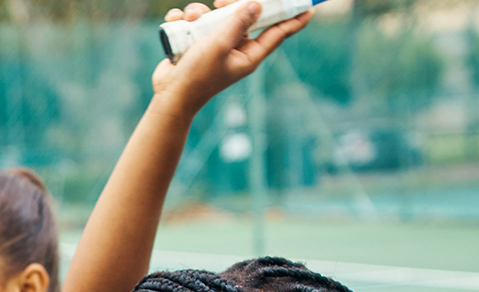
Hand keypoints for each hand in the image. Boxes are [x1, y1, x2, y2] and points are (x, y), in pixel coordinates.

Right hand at [152, 0, 308, 114]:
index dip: (294, 20)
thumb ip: (238, 23)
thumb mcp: (219, 46)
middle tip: (221, 2)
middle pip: (246, 16)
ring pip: (217, 15)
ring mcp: (217, 44)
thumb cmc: (197, 76)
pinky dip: (186, 19)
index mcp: (249, 55)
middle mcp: (236, 48)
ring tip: (190, 20)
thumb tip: (257, 4)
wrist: (169, 95)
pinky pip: (196, 20)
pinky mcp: (198, 41)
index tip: (309, 8)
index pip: (278, 34)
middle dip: (232, 5)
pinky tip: (177, 22)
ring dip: (200, 12)